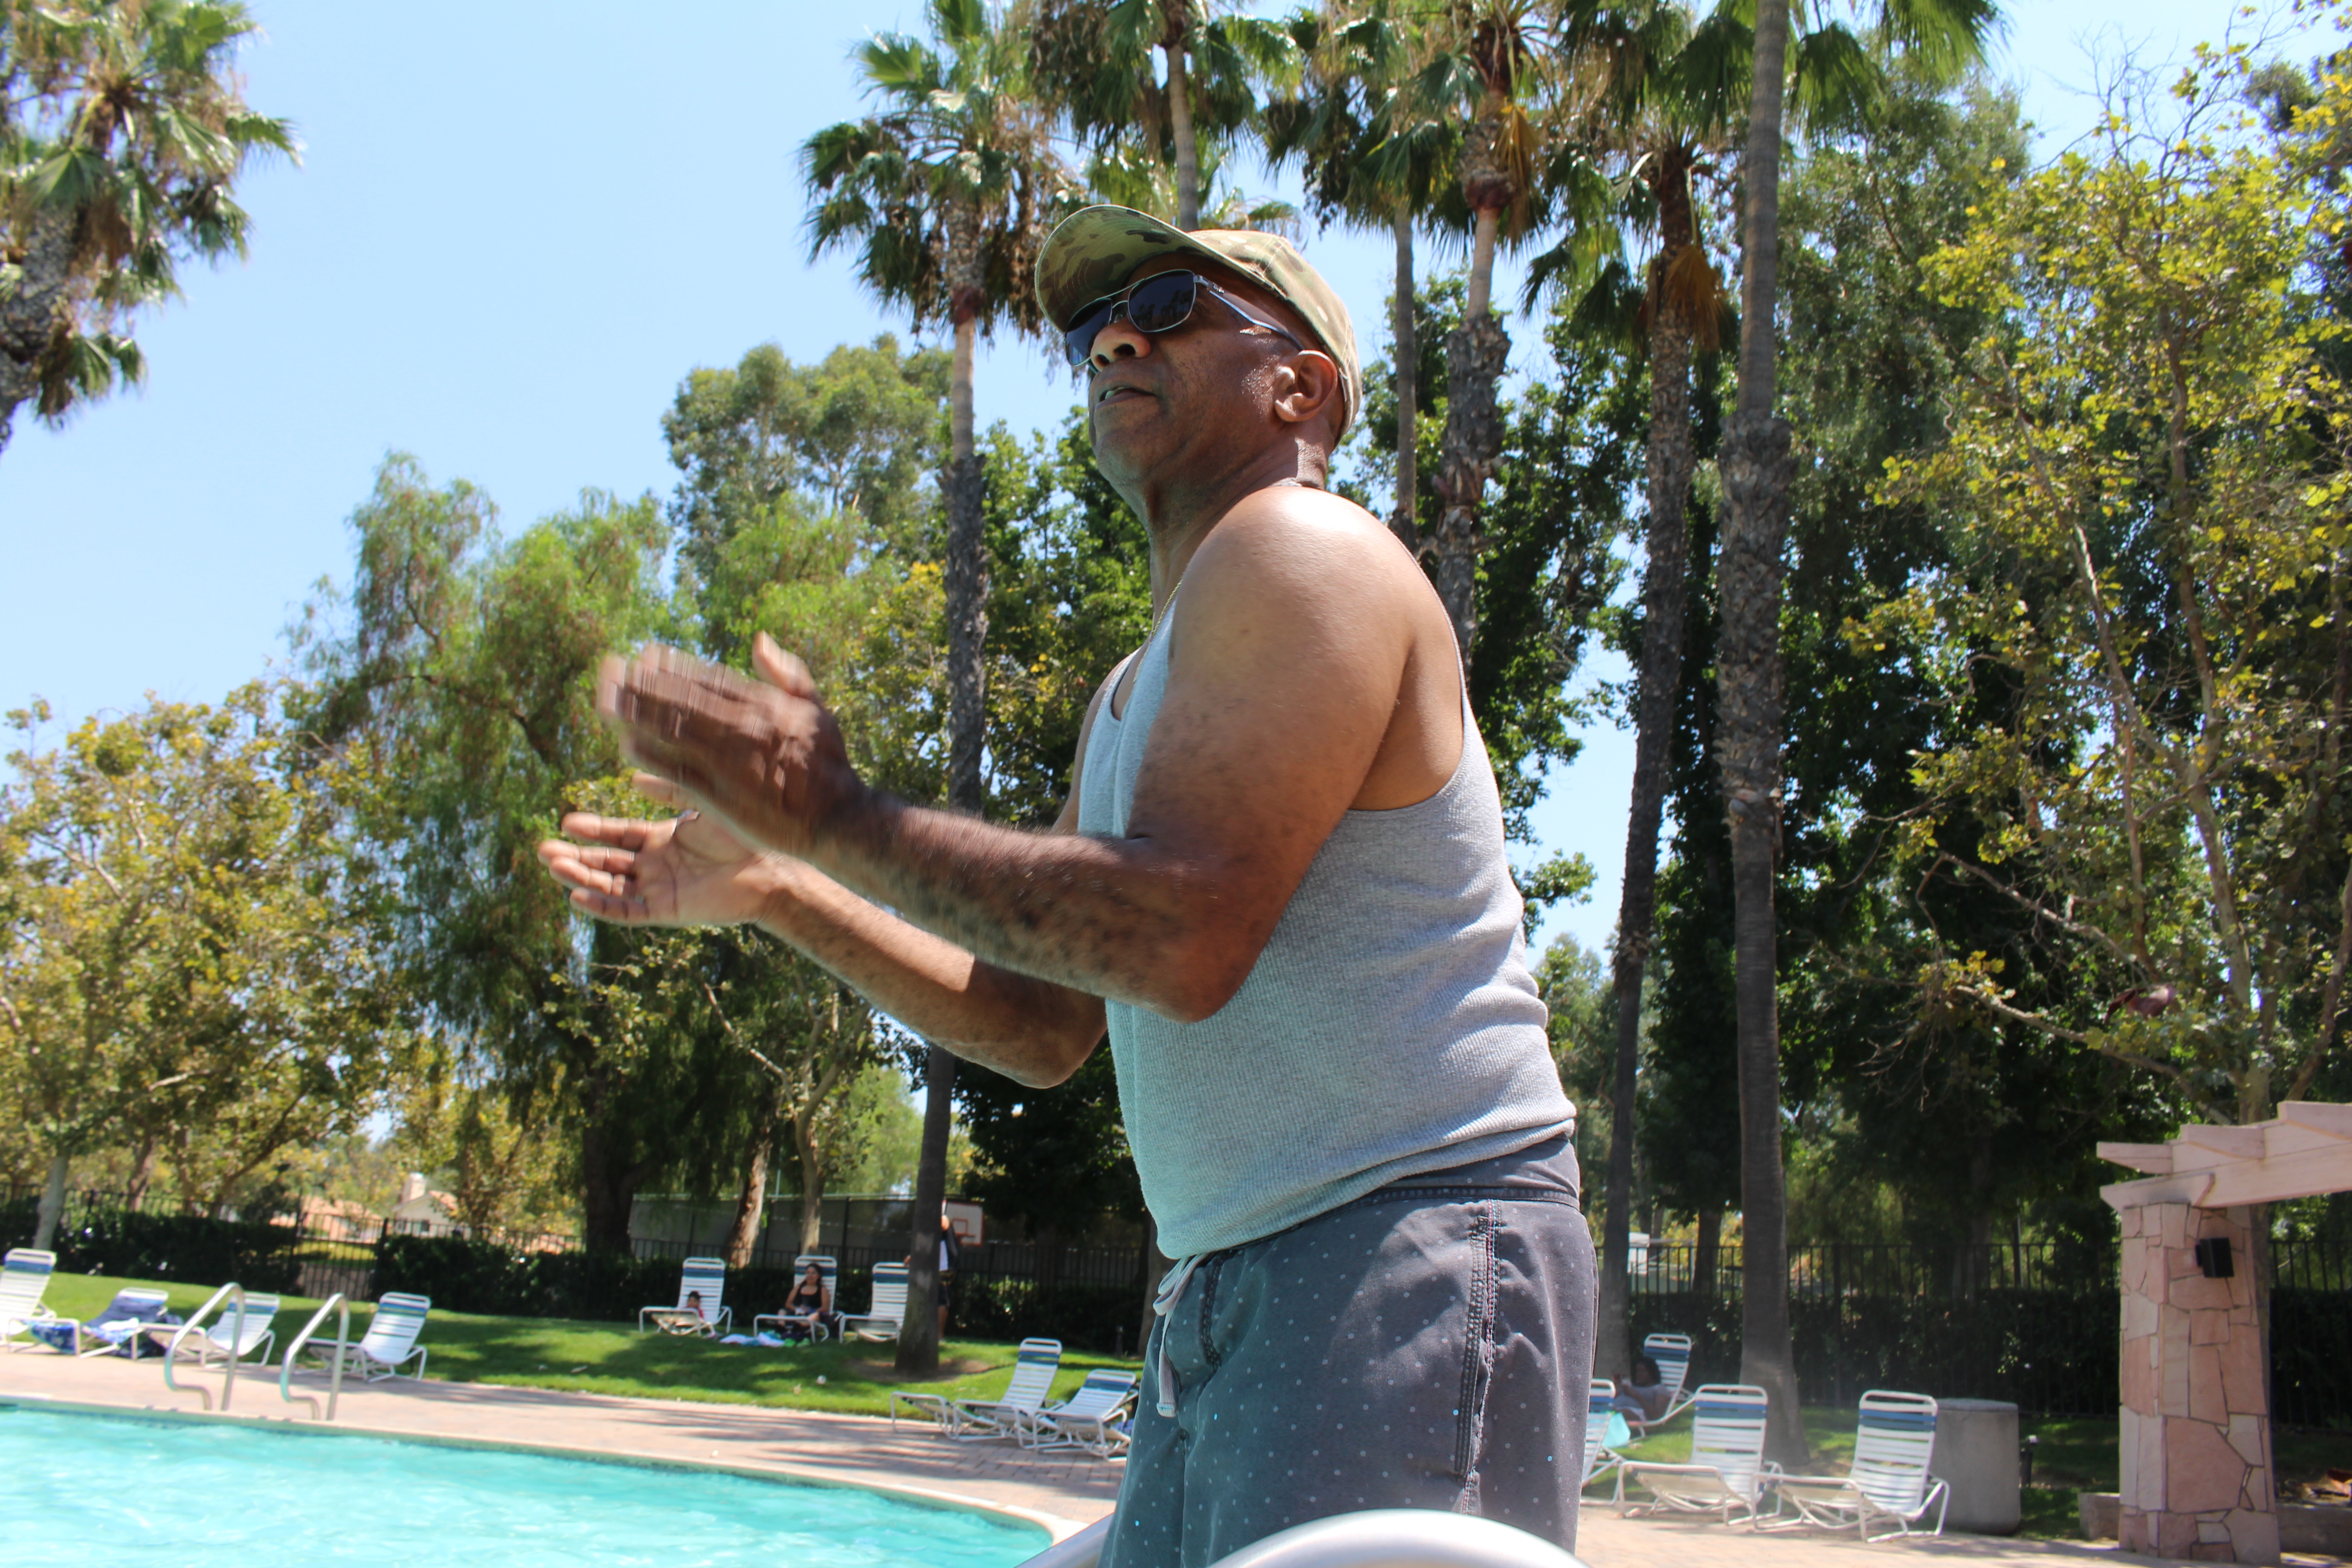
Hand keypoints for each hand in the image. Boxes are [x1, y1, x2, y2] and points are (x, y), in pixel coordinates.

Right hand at [537, 774, 788, 925]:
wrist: (771, 867)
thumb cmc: (743, 834)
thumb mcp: (700, 803)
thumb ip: (670, 790)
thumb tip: (633, 776)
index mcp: (662, 839)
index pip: (616, 835)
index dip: (591, 830)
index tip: (565, 822)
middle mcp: (655, 865)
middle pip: (605, 862)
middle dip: (574, 856)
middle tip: (542, 849)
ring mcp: (658, 889)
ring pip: (609, 886)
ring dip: (579, 878)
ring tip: (552, 865)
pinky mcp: (666, 910)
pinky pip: (627, 911)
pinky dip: (602, 905)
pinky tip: (577, 896)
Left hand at [597, 633, 862, 857]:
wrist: (837, 819)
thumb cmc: (828, 765)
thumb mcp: (816, 709)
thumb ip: (787, 673)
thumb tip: (758, 640)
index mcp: (764, 704)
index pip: (707, 677)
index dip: (671, 665)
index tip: (645, 655)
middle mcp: (742, 728)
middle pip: (679, 698)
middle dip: (640, 682)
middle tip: (610, 669)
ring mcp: (727, 763)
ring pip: (671, 730)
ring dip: (634, 713)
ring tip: (606, 700)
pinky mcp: (718, 796)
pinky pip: (674, 771)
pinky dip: (649, 756)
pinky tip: (625, 745)